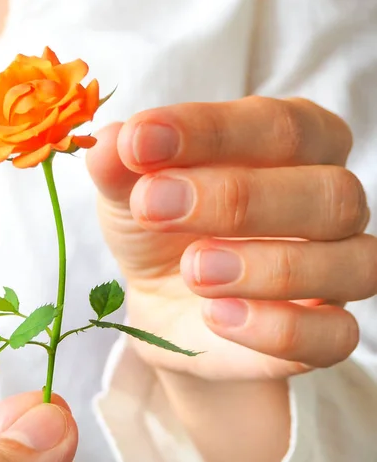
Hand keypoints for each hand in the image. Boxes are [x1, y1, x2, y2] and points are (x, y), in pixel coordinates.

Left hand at [88, 97, 374, 380]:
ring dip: (265, 266)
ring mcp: (335, 272)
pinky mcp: (322, 333)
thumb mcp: (129, 194)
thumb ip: (123, 165)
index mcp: (295, 149)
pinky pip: (333, 335)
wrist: (161, 304)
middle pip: (328, 192)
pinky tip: (216, 317)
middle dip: (238, 199)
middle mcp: (329, 204)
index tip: (139, 142)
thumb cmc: (160, 232)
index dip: (210, 130)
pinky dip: (279, 328)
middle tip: (154, 206)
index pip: (281, 126)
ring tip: (193, 270)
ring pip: (349, 263)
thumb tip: (111, 140)